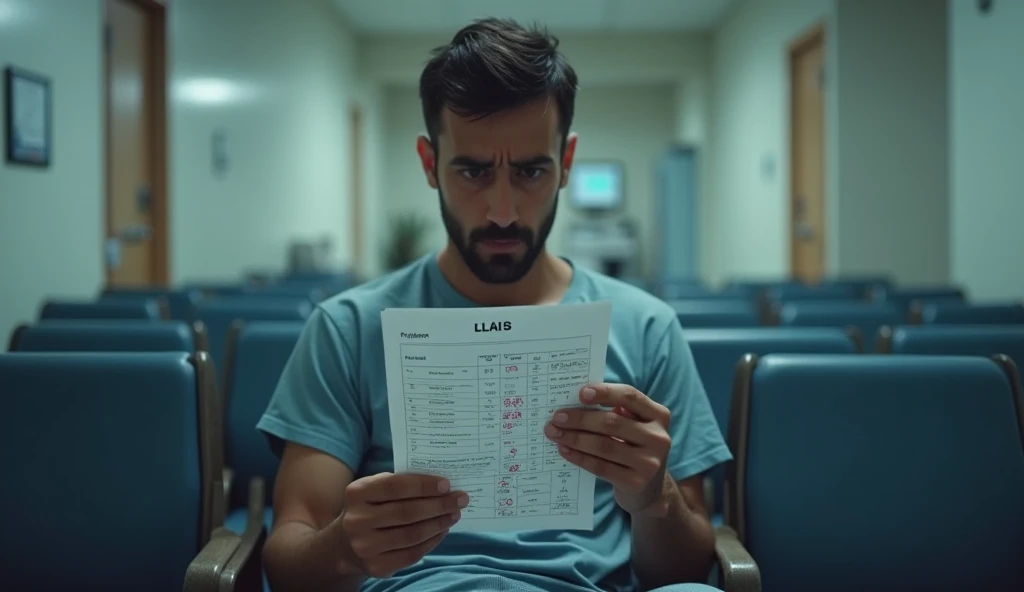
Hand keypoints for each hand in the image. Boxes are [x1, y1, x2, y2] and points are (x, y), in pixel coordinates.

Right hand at [338, 472, 468, 577]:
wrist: (345, 544)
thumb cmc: (369, 508)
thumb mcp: (374, 490)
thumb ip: (400, 484)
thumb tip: (440, 485)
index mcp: (357, 494)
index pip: (394, 486)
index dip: (422, 485)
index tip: (446, 484)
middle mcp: (357, 521)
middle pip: (407, 512)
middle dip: (439, 505)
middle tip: (460, 499)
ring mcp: (366, 546)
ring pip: (413, 534)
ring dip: (439, 523)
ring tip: (454, 514)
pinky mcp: (377, 566)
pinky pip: (413, 553)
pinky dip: (432, 541)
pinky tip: (442, 530)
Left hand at [544, 383, 672, 516]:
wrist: (651, 490)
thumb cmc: (634, 447)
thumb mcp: (634, 426)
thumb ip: (614, 411)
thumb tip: (574, 403)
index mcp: (658, 415)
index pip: (630, 396)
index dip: (605, 392)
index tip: (580, 393)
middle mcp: (658, 437)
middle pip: (613, 422)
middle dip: (580, 419)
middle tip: (557, 418)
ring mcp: (649, 462)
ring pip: (604, 446)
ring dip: (574, 438)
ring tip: (554, 433)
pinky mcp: (636, 483)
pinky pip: (600, 467)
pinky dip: (579, 457)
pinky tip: (564, 450)